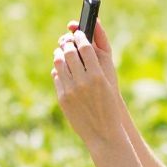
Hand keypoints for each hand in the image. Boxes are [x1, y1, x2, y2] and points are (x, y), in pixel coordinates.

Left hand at [52, 25, 124, 147]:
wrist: (103, 132)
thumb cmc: (109, 106)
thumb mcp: (107, 84)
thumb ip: (95, 66)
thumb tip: (81, 47)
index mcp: (98, 76)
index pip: (85, 48)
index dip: (80, 37)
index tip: (78, 33)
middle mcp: (83, 82)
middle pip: (69, 53)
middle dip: (67, 44)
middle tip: (67, 41)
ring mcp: (70, 91)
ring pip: (59, 64)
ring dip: (59, 55)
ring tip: (61, 52)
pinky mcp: (62, 98)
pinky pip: (56, 78)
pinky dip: (58, 71)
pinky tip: (60, 70)